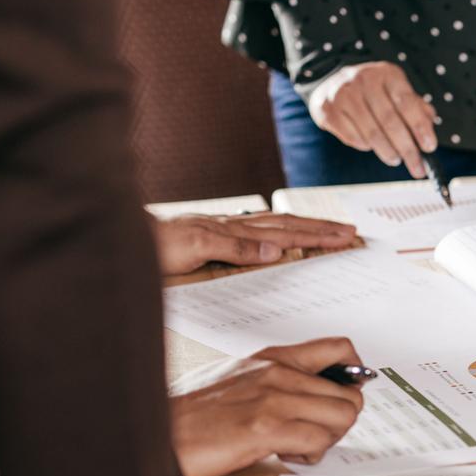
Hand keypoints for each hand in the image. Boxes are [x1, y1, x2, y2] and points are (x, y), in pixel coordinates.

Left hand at [151, 213, 357, 274]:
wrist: (125, 242)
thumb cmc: (154, 248)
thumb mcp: (195, 249)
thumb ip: (236, 248)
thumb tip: (276, 249)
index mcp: (234, 231)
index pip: (286, 232)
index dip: (318, 235)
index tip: (345, 236)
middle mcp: (233, 227)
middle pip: (287, 225)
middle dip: (321, 229)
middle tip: (350, 231)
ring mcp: (225, 230)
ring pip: (275, 225)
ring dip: (304, 228)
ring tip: (327, 229)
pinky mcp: (214, 237)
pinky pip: (257, 232)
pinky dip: (278, 231)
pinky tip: (280, 233)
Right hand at [171, 338, 365, 475]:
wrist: (160, 435)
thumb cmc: (196, 417)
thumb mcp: (241, 383)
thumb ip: (280, 382)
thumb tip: (322, 394)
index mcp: (273, 358)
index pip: (340, 348)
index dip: (355, 376)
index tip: (345, 397)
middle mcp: (278, 372)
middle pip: (350, 396)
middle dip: (337, 423)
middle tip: (310, 434)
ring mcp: (273, 398)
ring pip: (343, 418)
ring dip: (327, 440)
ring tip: (295, 444)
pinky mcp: (265, 428)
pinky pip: (319, 441)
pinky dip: (310, 456)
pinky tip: (284, 454)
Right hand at [306, 61, 439, 178]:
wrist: (332, 83)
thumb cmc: (373, 92)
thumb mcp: (396, 91)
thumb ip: (416, 108)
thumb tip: (429, 129)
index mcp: (386, 73)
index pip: (407, 103)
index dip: (420, 127)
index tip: (430, 147)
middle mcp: (364, 80)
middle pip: (389, 121)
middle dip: (407, 149)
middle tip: (417, 167)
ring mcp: (343, 94)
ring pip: (371, 133)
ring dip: (387, 151)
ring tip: (395, 159)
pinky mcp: (328, 111)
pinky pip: (353, 138)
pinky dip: (366, 147)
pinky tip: (371, 145)